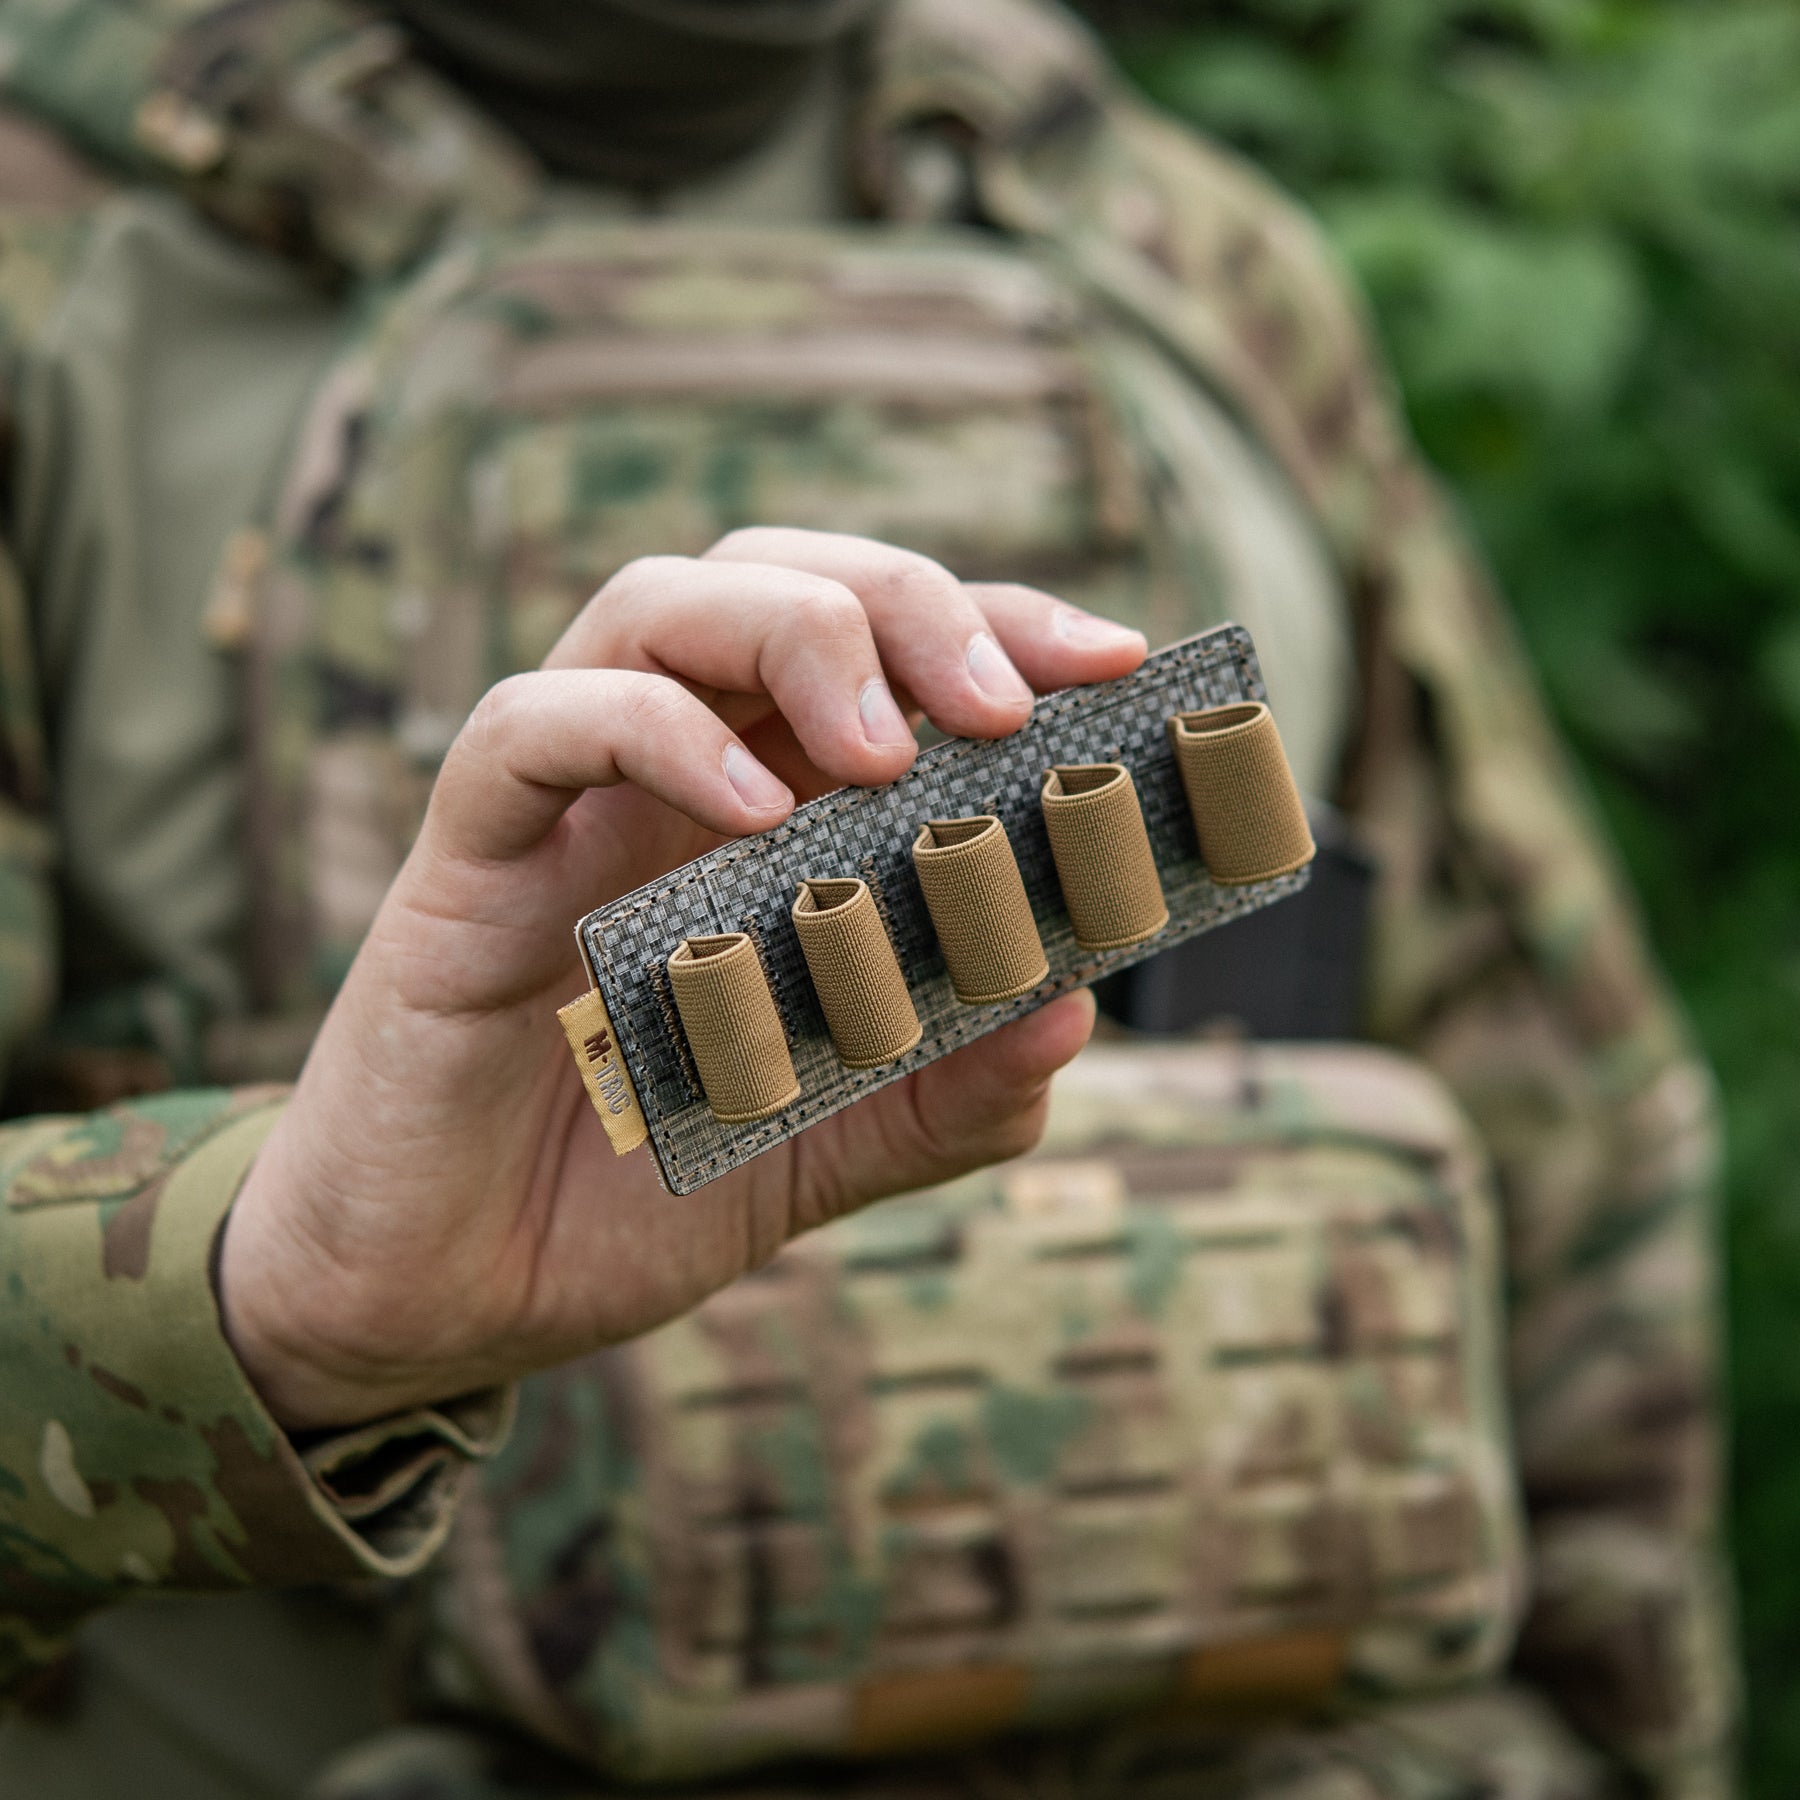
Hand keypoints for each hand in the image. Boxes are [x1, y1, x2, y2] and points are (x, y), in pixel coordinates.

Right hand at [219, 529, 1146, 1427]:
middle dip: (909, 603)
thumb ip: (949, 1092)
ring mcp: (566, 805)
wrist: (450, 1299)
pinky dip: (646, 731)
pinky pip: (529, 728)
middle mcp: (672, 778)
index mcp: (767, 816)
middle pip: (776, 576)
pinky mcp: (465, 860)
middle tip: (1006, 704)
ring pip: (655, 605)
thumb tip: (1076, 1014)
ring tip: (888, 750)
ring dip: (793, 636)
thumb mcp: (829, 1149)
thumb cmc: (635, 1191)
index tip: (1116, 665)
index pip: (886, 658)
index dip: (1001, 628)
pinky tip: (748, 815)